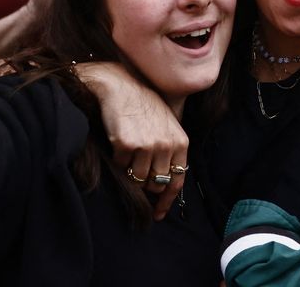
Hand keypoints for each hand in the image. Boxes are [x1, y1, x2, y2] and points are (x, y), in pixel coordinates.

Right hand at [75, 61, 189, 219]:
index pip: (177, 180)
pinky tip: (120, 140)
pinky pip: (121, 165)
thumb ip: (171, 150)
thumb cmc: (144, 105)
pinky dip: (118, 158)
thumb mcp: (167, 124)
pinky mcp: (127, 145)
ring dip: (131, 170)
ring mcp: (147, 146)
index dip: (167, 200)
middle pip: (156, 184)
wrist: (122, 86)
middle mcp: (167, 146)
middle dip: (146, 183)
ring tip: (129, 151)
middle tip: (137, 169)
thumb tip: (165, 181)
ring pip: (138, 178)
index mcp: (180, 142)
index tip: (159, 213)